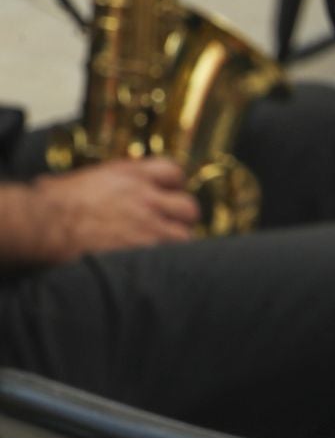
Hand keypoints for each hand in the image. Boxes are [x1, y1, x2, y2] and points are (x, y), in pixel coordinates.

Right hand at [34, 159, 200, 262]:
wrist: (43, 224)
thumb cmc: (50, 203)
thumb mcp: (77, 180)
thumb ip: (100, 183)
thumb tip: (93, 191)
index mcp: (128, 175)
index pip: (172, 171)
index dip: (173, 186)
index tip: (168, 195)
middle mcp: (145, 197)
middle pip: (189, 206)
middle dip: (181, 219)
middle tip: (169, 228)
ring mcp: (149, 224)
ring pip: (185, 235)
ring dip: (177, 244)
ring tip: (161, 250)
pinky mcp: (147, 250)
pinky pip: (174, 258)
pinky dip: (169, 262)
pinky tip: (154, 266)